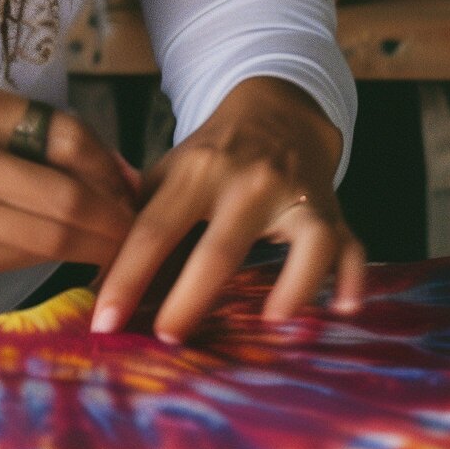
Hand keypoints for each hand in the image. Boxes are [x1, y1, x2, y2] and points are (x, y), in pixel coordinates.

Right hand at [0, 84, 139, 286]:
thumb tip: (130, 179)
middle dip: (112, 221)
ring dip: (94, 247)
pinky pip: (17, 262)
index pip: (66, 139)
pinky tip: (71, 260)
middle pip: (63, 198)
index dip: (110, 169)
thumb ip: (53, 138)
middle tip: (137, 232)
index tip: (131, 191)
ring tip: (116, 249)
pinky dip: (54, 263)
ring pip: (46, 238)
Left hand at [90, 76, 364, 339]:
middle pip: (220, 249)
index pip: (153, 229)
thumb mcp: (169, 174)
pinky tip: (343, 308)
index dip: (126, 277)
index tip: (104, 322)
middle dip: (190, 298)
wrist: (276, 109)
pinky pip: (349, 248)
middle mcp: (247, 183)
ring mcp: (296, 197)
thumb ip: (138, 225)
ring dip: (291, 288)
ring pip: (303, 246)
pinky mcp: (333, 212)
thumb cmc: (212, 157)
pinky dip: (351, 279)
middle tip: (166, 339)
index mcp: (196, 172)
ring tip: (268, 326)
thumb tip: (98, 291)